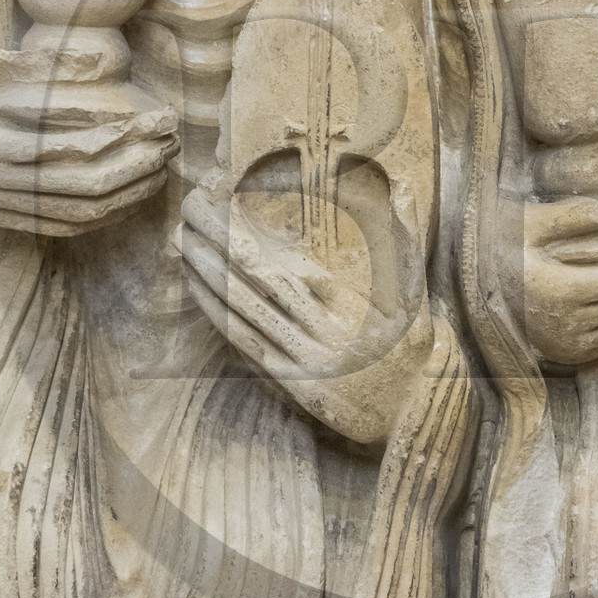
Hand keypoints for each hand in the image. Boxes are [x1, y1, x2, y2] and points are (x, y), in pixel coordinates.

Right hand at [0, 46, 177, 235]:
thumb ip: (19, 66)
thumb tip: (95, 65)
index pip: (59, 152)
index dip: (113, 140)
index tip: (154, 122)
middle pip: (72, 189)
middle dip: (130, 169)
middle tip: (170, 144)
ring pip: (67, 215)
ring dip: (122, 197)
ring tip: (161, 170)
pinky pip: (52, 226)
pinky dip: (95, 216)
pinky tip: (128, 200)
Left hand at [176, 183, 432, 448]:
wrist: (414, 411)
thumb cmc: (413, 346)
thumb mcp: (416, 290)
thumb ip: (404, 237)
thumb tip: (399, 186)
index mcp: (348, 307)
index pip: (285, 261)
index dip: (250, 230)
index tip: (225, 198)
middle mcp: (320, 333)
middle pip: (255, 279)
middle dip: (217, 239)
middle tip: (191, 206)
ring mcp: (301, 360)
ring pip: (242, 311)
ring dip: (207, 274)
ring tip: (181, 239)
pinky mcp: (290, 382)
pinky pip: (245, 343)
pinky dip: (217, 314)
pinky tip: (197, 288)